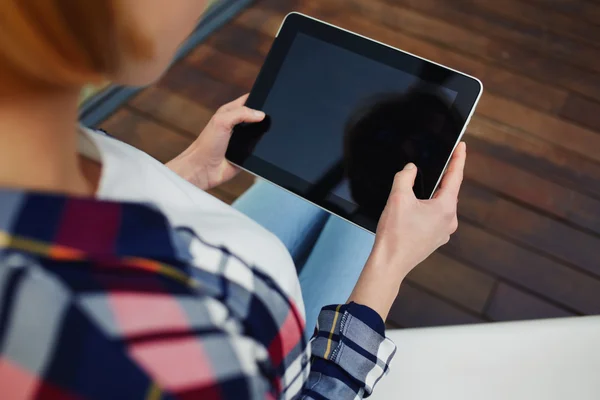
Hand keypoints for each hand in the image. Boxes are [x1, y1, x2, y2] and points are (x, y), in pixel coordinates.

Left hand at [166, 94, 264, 189]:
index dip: (260, 98)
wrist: (204, 169)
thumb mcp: (221, 121)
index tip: (271, 98)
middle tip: (275, 118)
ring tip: (272, 134)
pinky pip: (260, 149)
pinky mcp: (247, 153)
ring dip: (265, 135)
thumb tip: (261, 114)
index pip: (249, 100)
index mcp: (231, 112)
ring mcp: (243, 139)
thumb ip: (241, 113)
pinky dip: (263, 149)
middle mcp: (238, 125)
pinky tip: (266, 149)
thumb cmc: (207, 144)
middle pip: (258, 117)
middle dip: (266, 117)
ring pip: (261, 133)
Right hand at [348, 142, 465, 318]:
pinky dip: (426, 209)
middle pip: (448, 192)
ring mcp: (442, 232)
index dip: (458, 159)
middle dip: (442, 178)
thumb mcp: (398, 198)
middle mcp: (449, 221)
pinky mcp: (434, 239)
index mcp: (445, 209)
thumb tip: (410, 169)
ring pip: (439, 206)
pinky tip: (413, 209)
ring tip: (420, 187)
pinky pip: (433, 218)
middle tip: (440, 162)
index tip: (462, 146)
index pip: (455, 177)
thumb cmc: (395, 235)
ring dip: (431, 195)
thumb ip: (405, 177)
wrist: (389, 263)